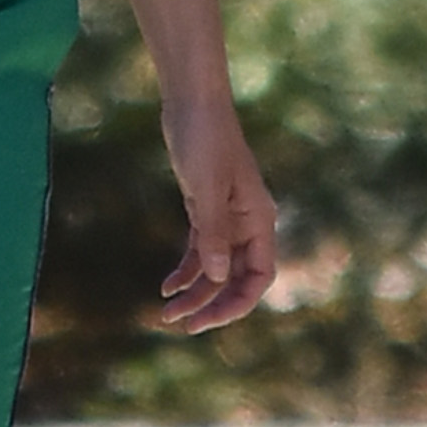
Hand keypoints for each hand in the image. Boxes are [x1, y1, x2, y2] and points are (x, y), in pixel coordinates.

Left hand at [157, 95, 276, 331]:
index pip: (259, 275)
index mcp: (258, 219)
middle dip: (211, 304)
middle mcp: (247, 223)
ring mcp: (226, 217)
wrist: (192, 101)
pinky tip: (167, 286)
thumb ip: (213, 232)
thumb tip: (217, 277)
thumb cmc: (204, 138)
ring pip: (215, 267)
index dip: (237, 303)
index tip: (209, 321)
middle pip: (236, 278)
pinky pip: (200, 250)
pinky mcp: (205, 208)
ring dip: (194, 292)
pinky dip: (186, 270)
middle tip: (180, 324)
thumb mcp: (205, 188)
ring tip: (166, 312)